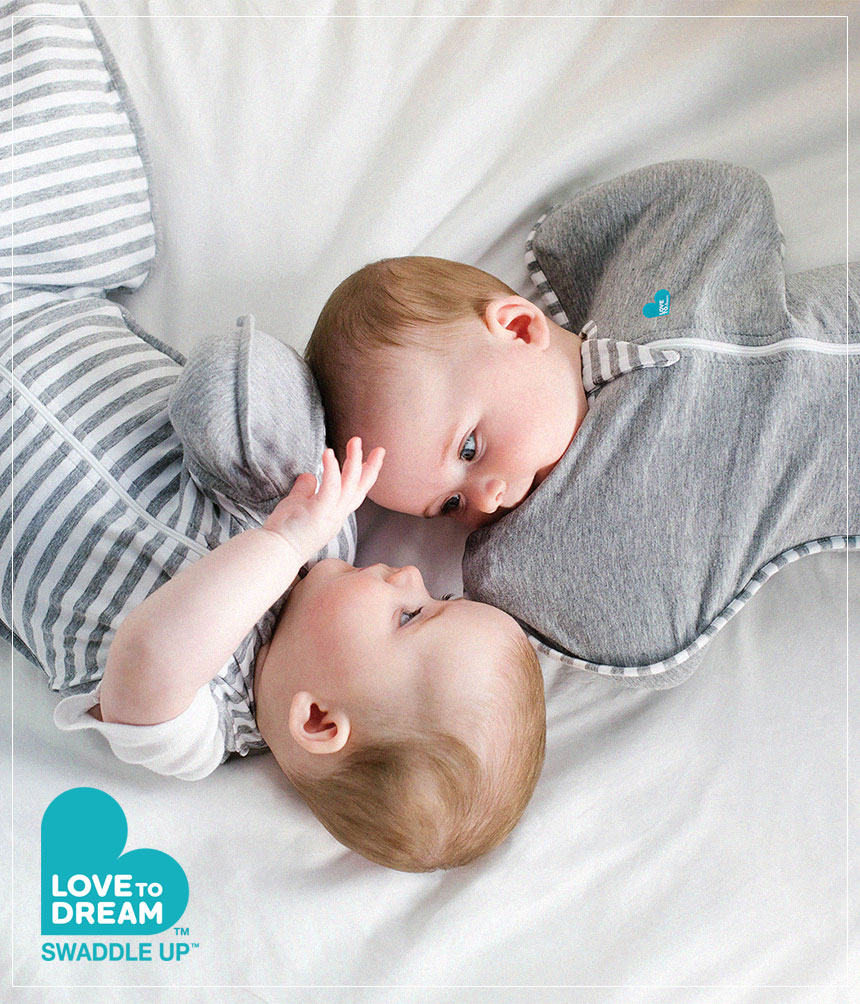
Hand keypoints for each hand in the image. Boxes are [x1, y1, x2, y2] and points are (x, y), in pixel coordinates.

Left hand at [261, 438, 384, 562]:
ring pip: (350, 485)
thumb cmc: (284, 532)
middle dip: (371, 467)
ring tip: (355, 441)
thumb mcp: (297, 506)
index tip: (369, 460)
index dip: (364, 477)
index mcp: (334, 515)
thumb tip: (309, 475)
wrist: (275, 553)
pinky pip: (330, 488)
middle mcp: (337, 516)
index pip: (355, 494)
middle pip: (360, 489)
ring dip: (354, 461)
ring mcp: (330, 515)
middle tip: (379, 449)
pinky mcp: (319, 513)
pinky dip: (331, 469)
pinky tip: (329, 453)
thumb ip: (305, 491)